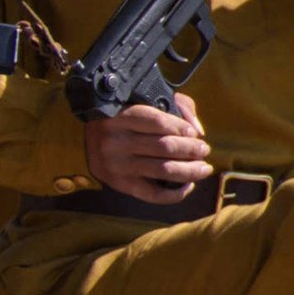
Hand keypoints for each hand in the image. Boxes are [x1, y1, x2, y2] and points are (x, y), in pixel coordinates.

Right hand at [79, 96, 209, 201]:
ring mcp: (116, 166)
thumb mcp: (147, 100)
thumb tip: (198, 132)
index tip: (193, 133)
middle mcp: (114, 142)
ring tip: (203, 168)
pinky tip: (188, 186)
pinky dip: (175, 194)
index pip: (159, 122)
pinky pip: (153, 194)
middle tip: (203, 150)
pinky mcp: (119, 184)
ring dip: (190, 170)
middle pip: (164, 146)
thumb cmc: (126, 116)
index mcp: (118, 118)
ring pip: (164, 170)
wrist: (89, 138)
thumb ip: (177, 107)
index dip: (182, 128)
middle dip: (191, 149)